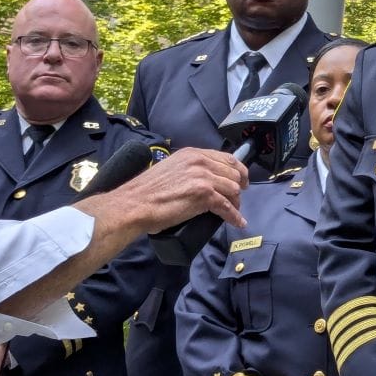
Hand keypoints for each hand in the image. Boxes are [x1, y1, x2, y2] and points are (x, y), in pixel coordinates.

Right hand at [77, 147, 248, 233]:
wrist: (134, 204)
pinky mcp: (204, 194)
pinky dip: (234, 216)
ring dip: (235, 202)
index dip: (238, 170)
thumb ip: (190, 169)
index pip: (226, 158)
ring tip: (233, 210)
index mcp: (192, 154)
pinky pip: (227, 206)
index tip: (242, 179)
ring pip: (233, 189)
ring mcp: (203, 177)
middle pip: (233, 173)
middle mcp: (200, 162)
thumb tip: (204, 178)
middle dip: (238, 187)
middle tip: (237, 198)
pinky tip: (238, 222)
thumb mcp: (172, 169)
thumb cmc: (147, 191)